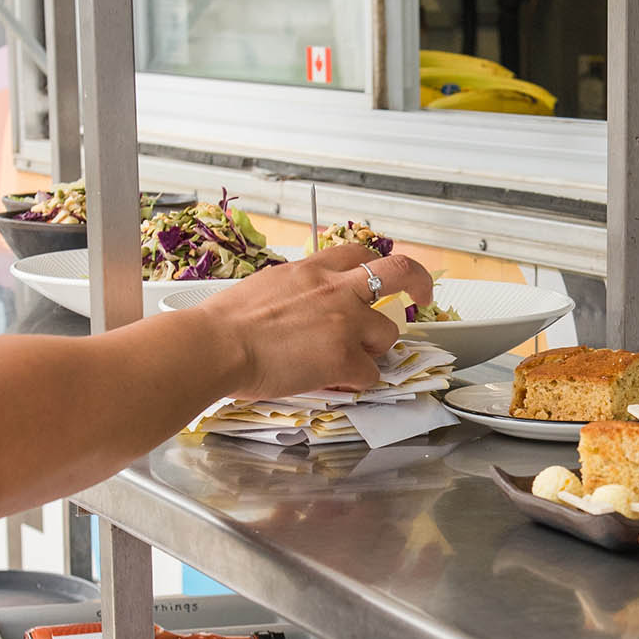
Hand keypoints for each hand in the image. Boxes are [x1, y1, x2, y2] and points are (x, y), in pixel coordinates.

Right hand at [198, 245, 433, 400]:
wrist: (216, 345)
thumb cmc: (225, 322)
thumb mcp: (267, 286)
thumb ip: (296, 291)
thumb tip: (299, 305)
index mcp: (313, 268)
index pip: (360, 254)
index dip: (377, 268)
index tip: (384, 279)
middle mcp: (336, 288)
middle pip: (399, 272)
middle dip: (419, 284)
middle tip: (422, 299)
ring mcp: (344, 322)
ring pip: (387, 334)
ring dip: (374, 351)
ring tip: (349, 362)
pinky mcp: (343, 357)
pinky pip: (370, 374)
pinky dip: (358, 383)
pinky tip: (338, 384)